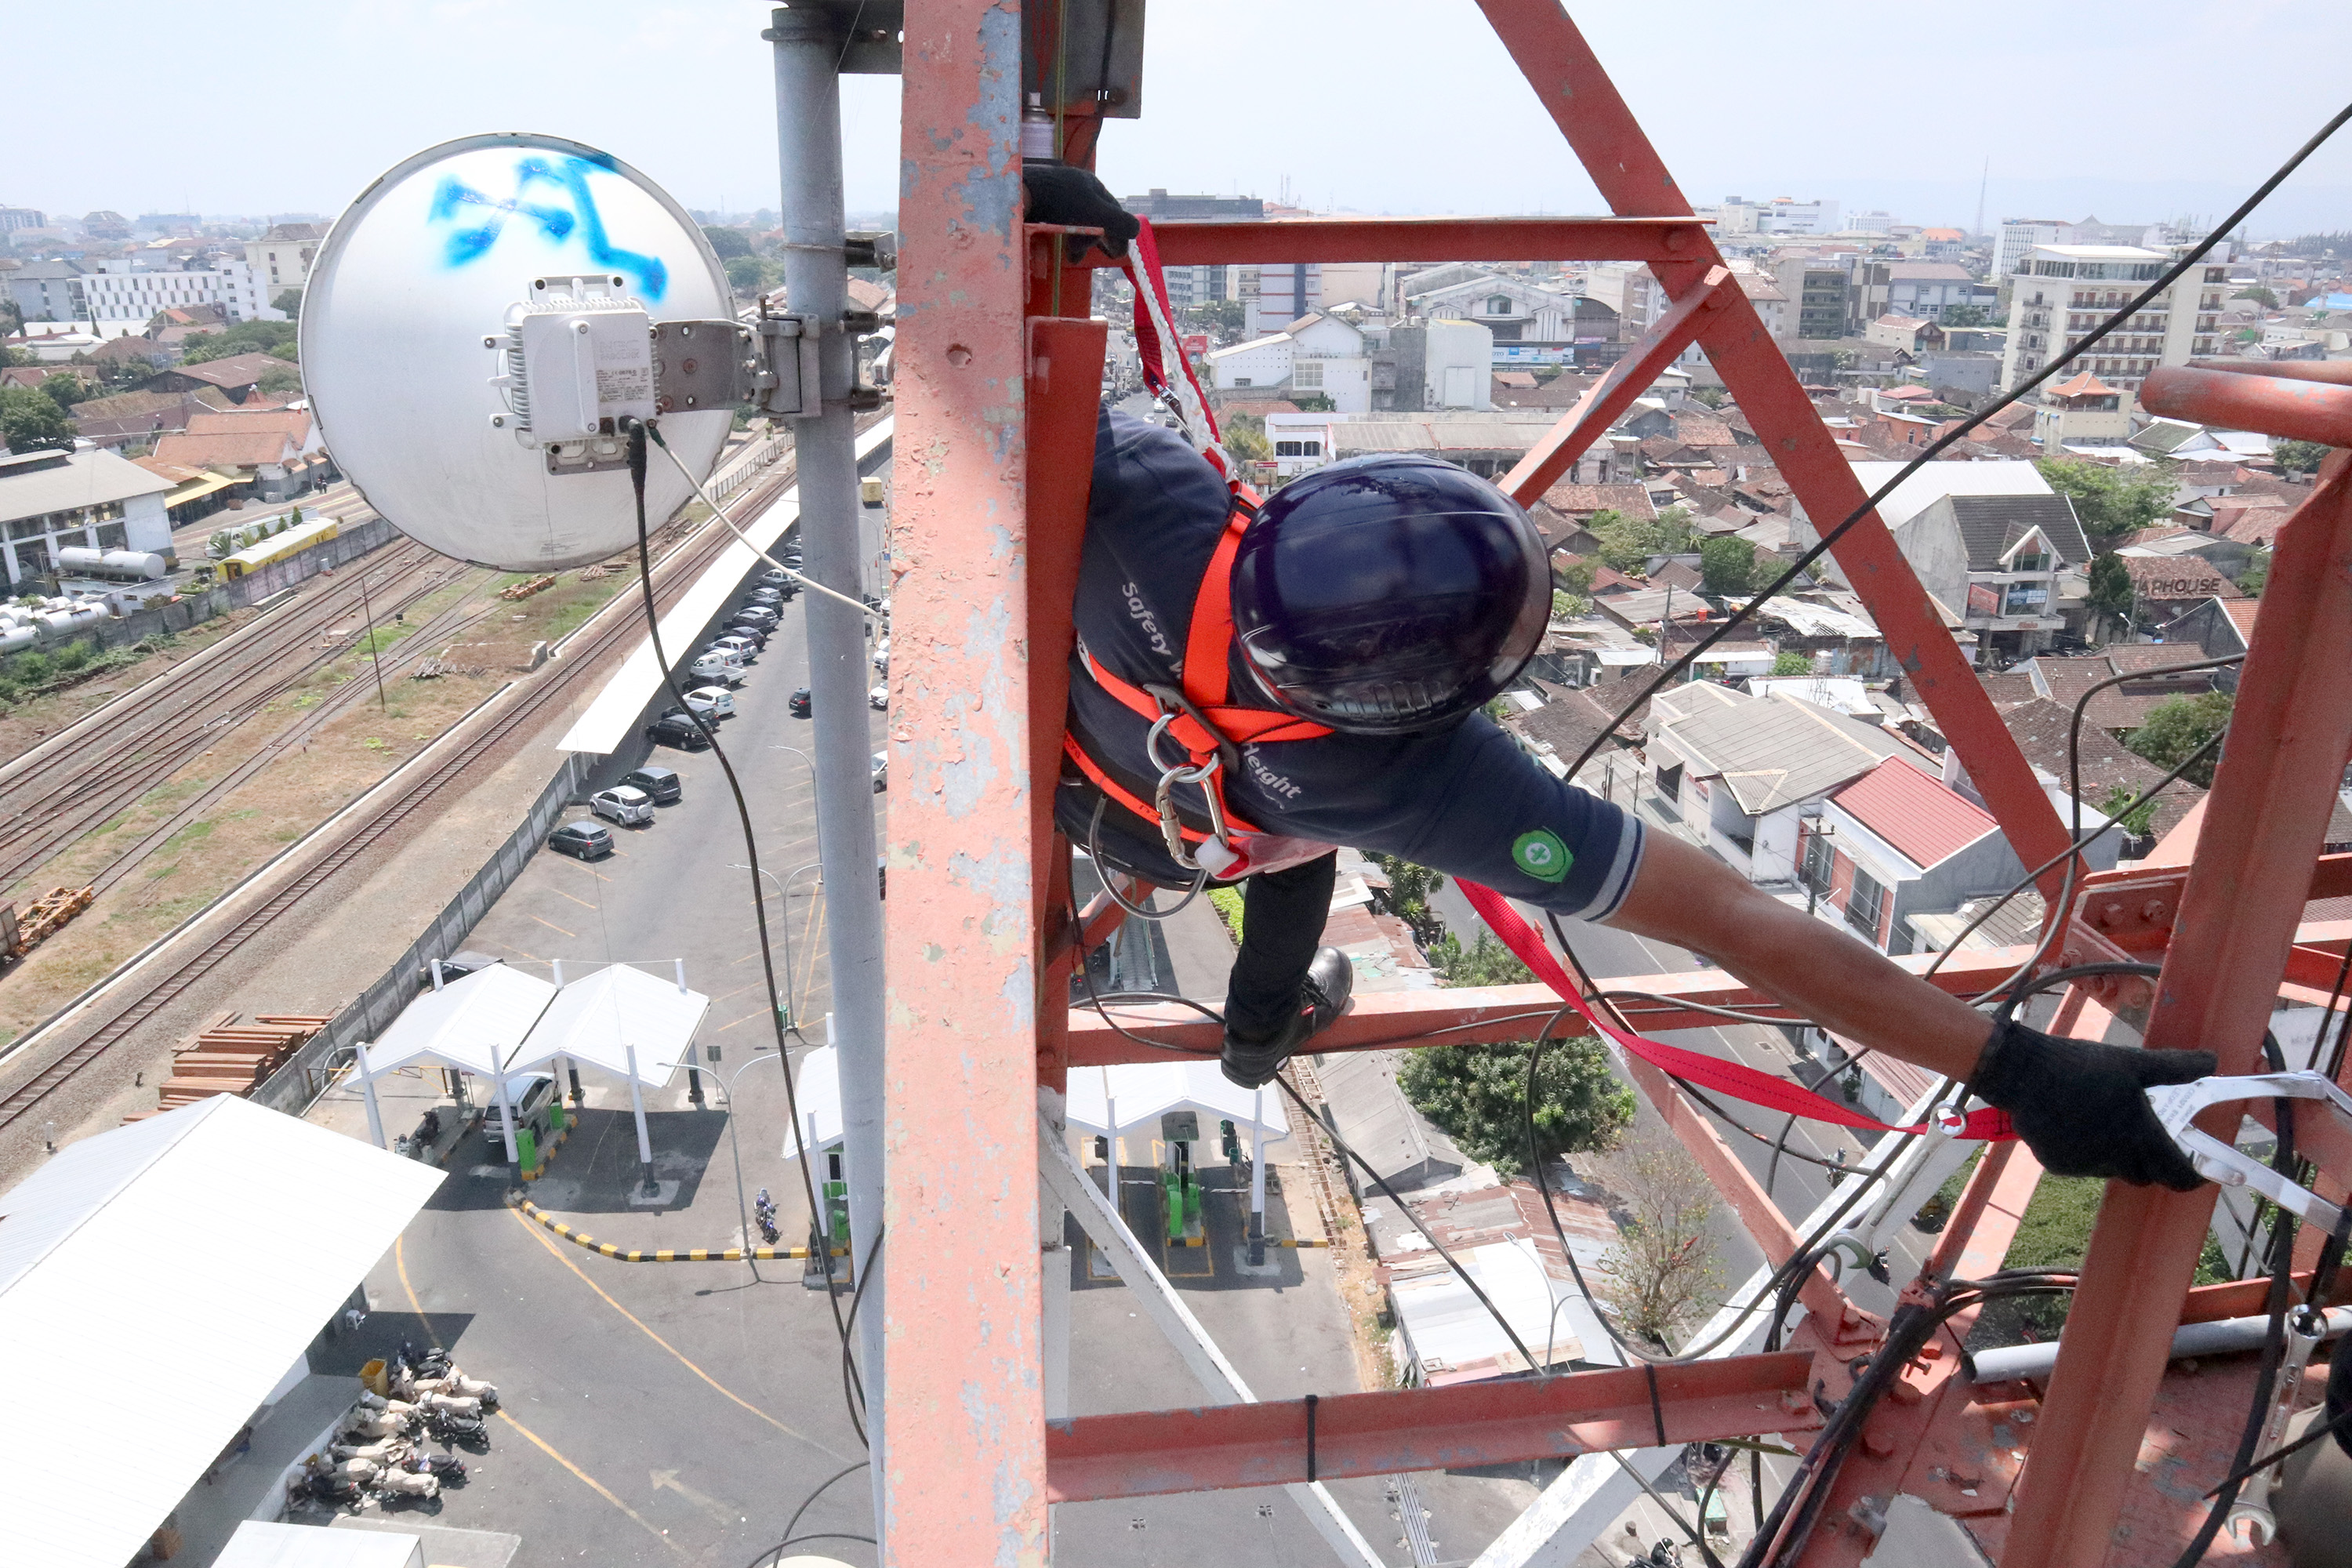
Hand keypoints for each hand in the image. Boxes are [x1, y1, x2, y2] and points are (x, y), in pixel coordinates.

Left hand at [1021, 164, 1137, 258]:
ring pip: (1077, 220)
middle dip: (1099, 239)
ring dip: (1081, 241)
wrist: (1018, 193)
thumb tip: (1136, 231)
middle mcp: (1076, 186)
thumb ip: (1119, 223)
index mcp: (1092, 185)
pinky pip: (1059, 221)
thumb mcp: (1096, 215)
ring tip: (1074, 257)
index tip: (1118, 253)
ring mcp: (1057, 193)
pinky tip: (1062, 248)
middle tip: (1102, 256)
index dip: (1119, 233)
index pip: (1113, 211)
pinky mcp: (1041, 202)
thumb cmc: (1060, 204)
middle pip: (1095, 216)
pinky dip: (1065, 235)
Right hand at [1970, 1017, 2215, 1189]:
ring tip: (2104, 1122)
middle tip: (2146, 1136)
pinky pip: (2082, 1165)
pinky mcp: (2057, 1164)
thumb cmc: (2083, 1065)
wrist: (2021, 1072)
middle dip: (2152, 1162)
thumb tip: (2214, 1061)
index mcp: (2140, 1136)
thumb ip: (2176, 1067)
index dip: (2192, 1177)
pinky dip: (2085, 1152)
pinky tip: (2073, 1123)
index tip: (2198, 1171)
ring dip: (2117, 1156)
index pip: (2177, 1175)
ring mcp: (2083, 1165)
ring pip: (2112, 1170)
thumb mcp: (2133, 1062)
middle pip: (2145, 1175)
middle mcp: (2114, 1159)